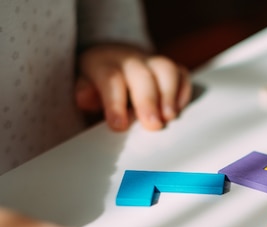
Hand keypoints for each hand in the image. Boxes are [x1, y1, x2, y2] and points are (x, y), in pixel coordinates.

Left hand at [76, 44, 191, 131]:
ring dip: (169, 95)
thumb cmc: (96, 85)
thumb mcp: (84, 88)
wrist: (109, 62)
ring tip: (170, 118)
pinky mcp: (170, 70)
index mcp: (103, 64)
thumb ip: (86, 95)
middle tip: (153, 126)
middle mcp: (130, 60)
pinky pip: (181, 75)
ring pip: (166, 70)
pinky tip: (177, 111)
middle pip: (141, 75)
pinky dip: (183, 93)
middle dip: (148, 101)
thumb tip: (84, 98)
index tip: (118, 126)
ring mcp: (152, 63)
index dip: (114, 103)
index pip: (110, 80)